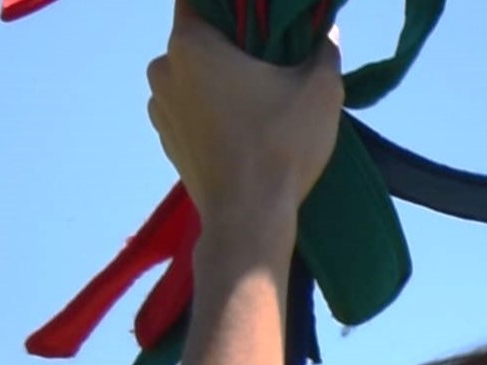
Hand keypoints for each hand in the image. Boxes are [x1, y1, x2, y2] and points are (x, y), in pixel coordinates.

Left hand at [145, 10, 345, 228]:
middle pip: (198, 36)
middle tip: (270, 57)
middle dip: (231, 42)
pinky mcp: (166, 138)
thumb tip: (326, 34)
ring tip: (260, 97)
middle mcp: (163, 68)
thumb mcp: (320, 90)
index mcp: (190, 44)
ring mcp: (160, 106)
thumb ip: (324, 50)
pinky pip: (189, 106)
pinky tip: (244, 126)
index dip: (231, 4)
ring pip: (192, 73)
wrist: (249, 220)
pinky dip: (211, 108)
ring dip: (220, 77)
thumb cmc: (281, 147)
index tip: (257, 17)